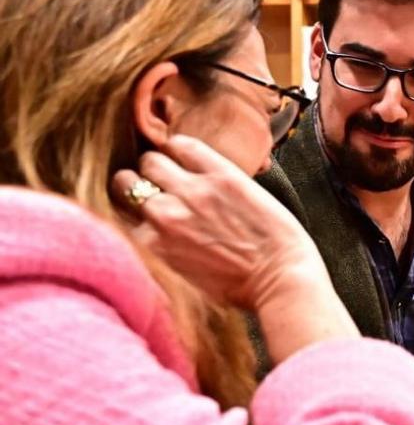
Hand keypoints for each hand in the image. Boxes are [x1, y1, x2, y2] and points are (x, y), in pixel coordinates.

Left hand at [111, 134, 326, 309]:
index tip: (177, 166)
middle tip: (158, 188)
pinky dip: (131, 225)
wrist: (280, 280)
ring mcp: (169, 217)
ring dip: (134, 194)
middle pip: (148, 161)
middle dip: (152, 172)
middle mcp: (191, 188)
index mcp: (221, 172)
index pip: (179, 144)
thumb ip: (222, 181)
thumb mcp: (255, 194)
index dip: (175, 154)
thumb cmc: (278, 243)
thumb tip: (199, 181)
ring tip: (145, 209)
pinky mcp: (155, 247)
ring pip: (125, 185)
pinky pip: (123, 223)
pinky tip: (146, 234)